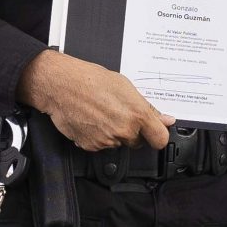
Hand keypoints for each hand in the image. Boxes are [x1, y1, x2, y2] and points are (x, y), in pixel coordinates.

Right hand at [18, 48, 172, 151]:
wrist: (61, 85)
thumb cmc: (90, 80)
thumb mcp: (125, 86)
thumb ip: (148, 108)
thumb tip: (165, 120)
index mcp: (137, 114)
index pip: (160, 139)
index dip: (158, 136)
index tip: (155, 133)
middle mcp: (124, 130)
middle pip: (137, 142)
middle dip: (132, 132)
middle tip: (118, 114)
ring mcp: (107, 141)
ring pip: (118, 143)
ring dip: (113, 133)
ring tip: (101, 113)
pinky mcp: (91, 146)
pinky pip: (101, 145)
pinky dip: (97, 136)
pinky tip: (91, 120)